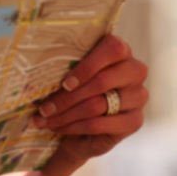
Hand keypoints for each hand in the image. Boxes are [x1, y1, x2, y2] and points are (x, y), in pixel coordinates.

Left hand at [31, 34, 147, 168]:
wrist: (82, 126)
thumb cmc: (73, 90)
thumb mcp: (68, 74)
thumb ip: (64, 66)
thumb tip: (38, 70)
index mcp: (120, 51)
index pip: (113, 48)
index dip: (88, 66)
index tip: (65, 83)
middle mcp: (135, 71)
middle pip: (103, 81)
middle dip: (67, 97)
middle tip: (43, 107)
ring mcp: (139, 96)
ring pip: (98, 104)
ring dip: (66, 114)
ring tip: (44, 119)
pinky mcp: (135, 121)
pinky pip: (100, 124)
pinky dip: (74, 127)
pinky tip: (58, 127)